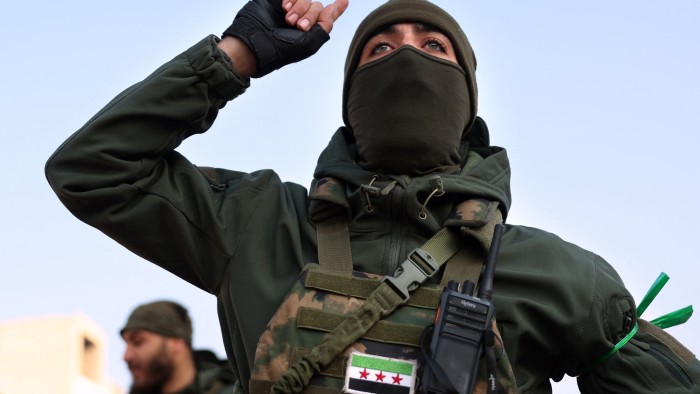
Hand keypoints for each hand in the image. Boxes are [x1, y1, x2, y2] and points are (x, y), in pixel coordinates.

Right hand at [222, 0, 347, 77]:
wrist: (256, 41)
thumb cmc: (283, 49)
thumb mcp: (310, 43)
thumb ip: (325, 25)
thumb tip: (334, 8)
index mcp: (310, 32)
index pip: (327, 17)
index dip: (337, 8)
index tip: (345, 0)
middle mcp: (301, 19)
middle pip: (317, 6)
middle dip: (310, 15)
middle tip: (297, 25)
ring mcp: (289, 9)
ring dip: (300, 7)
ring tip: (288, 19)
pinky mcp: (276, 1)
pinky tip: (285, 7)